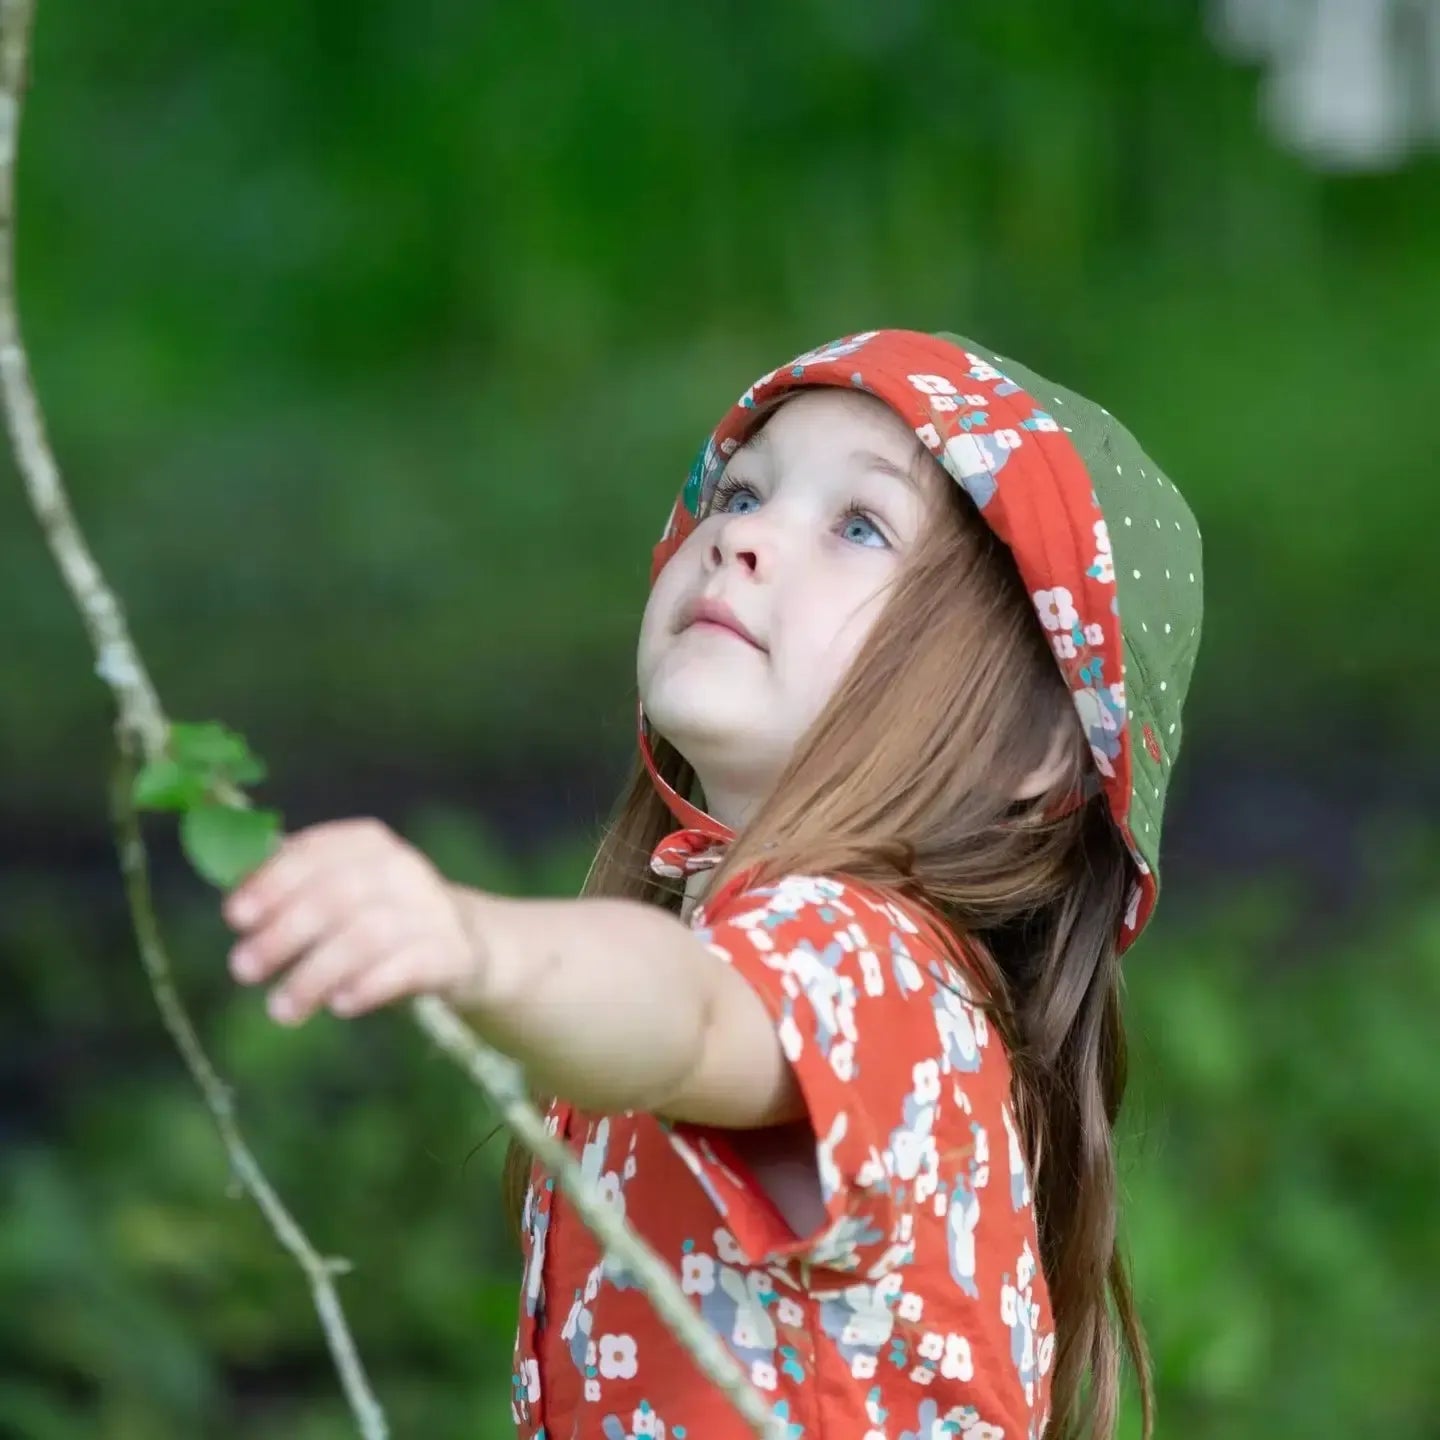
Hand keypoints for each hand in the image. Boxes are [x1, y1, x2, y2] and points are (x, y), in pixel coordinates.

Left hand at [221, 817, 490, 1024]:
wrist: (463, 944)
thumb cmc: (377, 918)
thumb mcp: (339, 890)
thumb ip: (292, 889)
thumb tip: (235, 904)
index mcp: (367, 843)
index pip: (314, 852)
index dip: (271, 882)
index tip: (234, 918)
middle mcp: (402, 868)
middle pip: (336, 895)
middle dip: (282, 934)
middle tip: (243, 970)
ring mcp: (432, 909)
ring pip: (367, 935)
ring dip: (315, 974)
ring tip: (281, 1010)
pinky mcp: (452, 952)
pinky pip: (407, 967)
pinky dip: (368, 986)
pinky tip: (340, 1006)